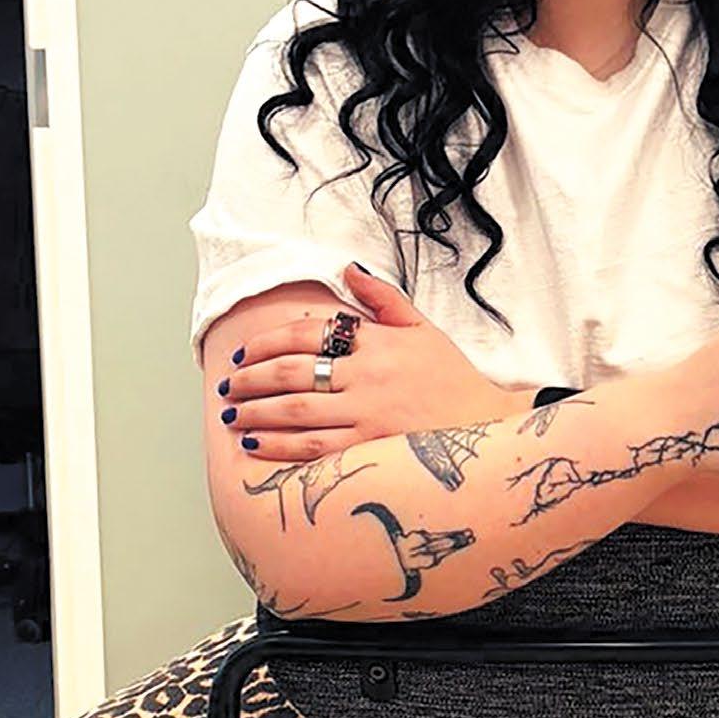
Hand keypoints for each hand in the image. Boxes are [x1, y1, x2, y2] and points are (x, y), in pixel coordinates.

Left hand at [219, 261, 512, 460]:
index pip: (310, 333)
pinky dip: (279, 445)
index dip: (270, 342)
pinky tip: (256, 446)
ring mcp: (370, 413)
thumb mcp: (424, 330)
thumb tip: (347, 269)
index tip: (246, 353)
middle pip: (293, 372)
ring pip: (297, 410)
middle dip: (252, 378)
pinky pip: (315, 447)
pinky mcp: (373, 448)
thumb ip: (383, 300)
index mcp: (378, 342)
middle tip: (228, 385)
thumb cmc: (453, 380)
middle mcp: (370, 375)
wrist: (491, 427)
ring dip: (257, 412)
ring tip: (233, 415)